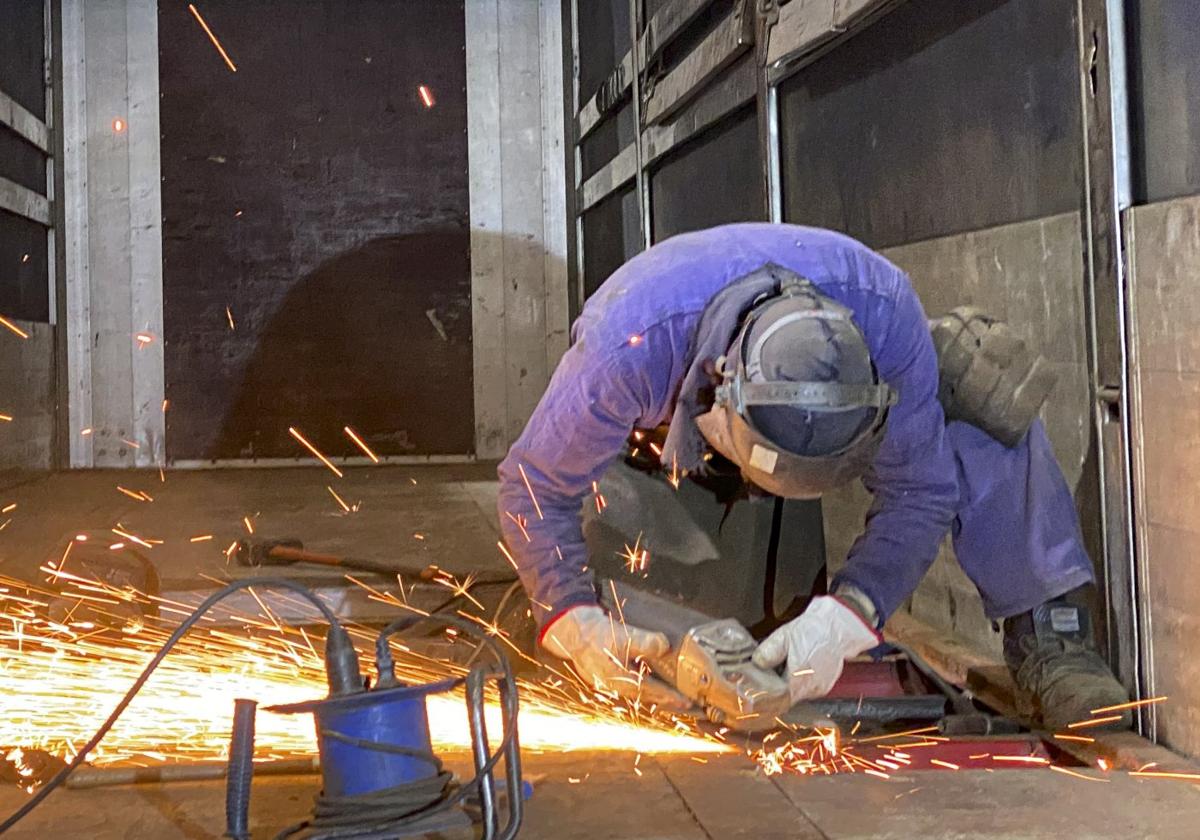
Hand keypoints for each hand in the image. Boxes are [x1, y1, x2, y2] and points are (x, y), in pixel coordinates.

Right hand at [542, 605, 689, 709]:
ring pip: (638, 695)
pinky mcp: (607, 678)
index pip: (652, 692)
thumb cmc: (597, 635)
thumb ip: (646, 642)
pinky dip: (644, 689)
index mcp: (621, 680)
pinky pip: (630, 688)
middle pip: (646, 698)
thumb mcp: (624, 636)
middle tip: (685, 706)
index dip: (670, 697)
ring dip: (656, 697)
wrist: (574, 632)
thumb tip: (665, 645)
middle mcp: (616, 687)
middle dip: (666, 702)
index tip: (686, 702)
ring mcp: (610, 684)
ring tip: (672, 699)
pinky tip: (652, 686)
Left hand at [751, 596, 880, 701]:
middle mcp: (810, 688)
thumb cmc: (814, 631)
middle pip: (786, 696)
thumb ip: (767, 653)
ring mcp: (819, 688)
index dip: (766, 694)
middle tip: (770, 672)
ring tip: (786, 665)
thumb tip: (757, 663)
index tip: (758, 687)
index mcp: (798, 679)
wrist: (838, 627)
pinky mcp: (825, 685)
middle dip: (776, 686)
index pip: (776, 699)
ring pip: (797, 693)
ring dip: (789, 683)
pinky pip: (808, 688)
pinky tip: (798, 666)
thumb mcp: (784, 637)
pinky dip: (800, 681)